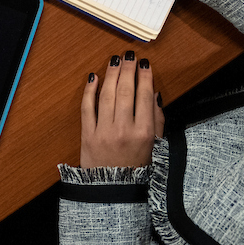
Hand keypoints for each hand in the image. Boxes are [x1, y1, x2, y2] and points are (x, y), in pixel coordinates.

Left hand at [80, 53, 163, 167]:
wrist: (112, 188)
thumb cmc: (137, 166)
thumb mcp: (155, 145)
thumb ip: (156, 119)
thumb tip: (153, 94)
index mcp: (143, 132)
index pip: (144, 96)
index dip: (144, 76)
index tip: (144, 63)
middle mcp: (123, 129)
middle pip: (125, 91)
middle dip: (127, 70)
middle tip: (128, 56)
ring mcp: (103, 131)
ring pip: (107, 96)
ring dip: (110, 75)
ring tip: (114, 61)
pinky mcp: (87, 135)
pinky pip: (87, 108)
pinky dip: (89, 91)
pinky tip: (93, 77)